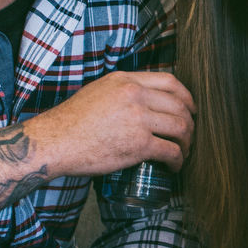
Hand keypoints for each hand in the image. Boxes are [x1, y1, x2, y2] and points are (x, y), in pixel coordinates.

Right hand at [29, 69, 193, 176]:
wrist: (56, 141)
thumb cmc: (72, 121)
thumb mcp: (99, 91)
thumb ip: (123, 91)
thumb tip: (143, 99)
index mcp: (126, 80)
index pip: (170, 82)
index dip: (186, 97)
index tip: (190, 108)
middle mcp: (135, 95)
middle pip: (179, 106)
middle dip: (190, 122)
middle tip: (188, 135)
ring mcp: (139, 119)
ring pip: (180, 128)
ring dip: (187, 142)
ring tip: (184, 151)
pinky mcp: (139, 144)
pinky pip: (171, 151)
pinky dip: (179, 160)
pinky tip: (175, 166)